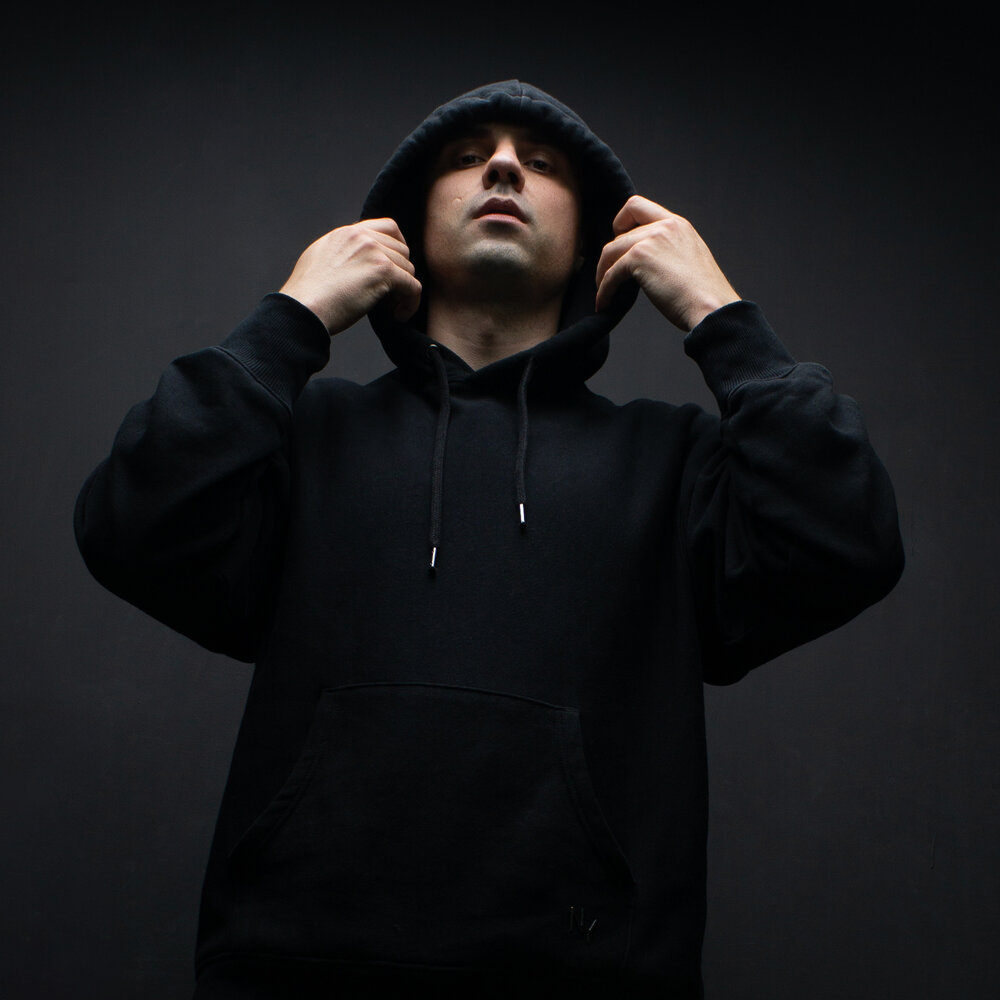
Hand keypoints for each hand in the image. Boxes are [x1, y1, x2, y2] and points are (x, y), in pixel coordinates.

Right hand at [279, 218, 421, 334]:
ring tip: (390, 309)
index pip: (387, 227)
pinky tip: (398, 316)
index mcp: (347, 233)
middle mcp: (362, 236)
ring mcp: (374, 251)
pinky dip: (410, 304)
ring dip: (404, 291)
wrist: (303, 307)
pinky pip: (413, 287)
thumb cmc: (308, 296)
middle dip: (400, 274)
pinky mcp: (383, 271)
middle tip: (389, 297)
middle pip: (402, 250)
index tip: (394, 269)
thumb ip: (342, 255)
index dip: (397, 249)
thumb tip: (357, 265)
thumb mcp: (320, 261)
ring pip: (409, 269)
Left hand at [595, 195, 739, 330]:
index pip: (637, 206)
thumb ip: (667, 250)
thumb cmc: (702, 295)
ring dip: (602, 273)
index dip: (621, 222)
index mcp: (677, 224)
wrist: (711, 307)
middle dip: (610, 256)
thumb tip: (644, 262)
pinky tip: (604, 304)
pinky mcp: (639, 258)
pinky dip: (604, 290)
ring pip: (610, 251)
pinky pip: (610, 273)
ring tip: (603, 293)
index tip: (620, 243)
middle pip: (619, 233)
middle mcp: (664, 226)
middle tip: (609, 275)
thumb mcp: (688, 259)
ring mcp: (651, 240)